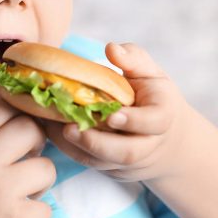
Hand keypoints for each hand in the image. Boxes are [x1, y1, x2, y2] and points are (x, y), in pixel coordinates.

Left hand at [44, 42, 192, 182]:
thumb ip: (134, 59)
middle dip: (98, 143)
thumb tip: (111, 48)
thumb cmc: (154, 97)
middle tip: (70, 128)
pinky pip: (92, 164)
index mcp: (163, 116)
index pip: (154, 122)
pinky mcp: (113, 169)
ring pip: (106, 163)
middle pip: (127, 152)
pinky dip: (71, 151)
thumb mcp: (151, 74)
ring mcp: (130, 162)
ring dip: (78, 149)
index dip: (133, 121)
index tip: (112, 116)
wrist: (166, 137)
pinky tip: (52, 133)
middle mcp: (149, 144)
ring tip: (56, 130)